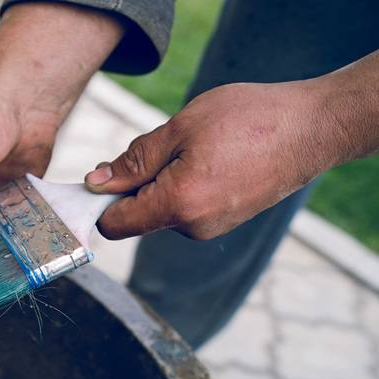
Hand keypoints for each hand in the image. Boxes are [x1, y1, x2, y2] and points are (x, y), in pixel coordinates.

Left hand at [85, 80, 335, 239]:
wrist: (312, 127)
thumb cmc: (248, 119)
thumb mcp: (180, 128)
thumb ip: (134, 161)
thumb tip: (97, 182)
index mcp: (178, 204)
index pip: (115, 224)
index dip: (98, 202)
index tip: (97, 176)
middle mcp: (193, 227)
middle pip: (138, 215)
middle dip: (135, 183)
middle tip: (163, 144)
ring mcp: (212, 227)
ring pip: (162, 208)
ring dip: (162, 180)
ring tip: (196, 147)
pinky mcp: (225, 221)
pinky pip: (186, 208)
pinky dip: (183, 185)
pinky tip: (209, 158)